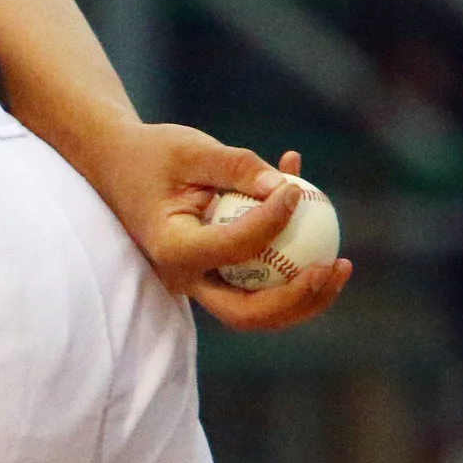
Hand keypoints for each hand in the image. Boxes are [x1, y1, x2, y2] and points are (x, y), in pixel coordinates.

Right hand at [84, 127, 351, 331]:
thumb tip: (287, 189)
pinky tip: (313, 219)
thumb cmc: (153, 153)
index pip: (233, 249)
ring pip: (257, 310)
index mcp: (172, 250)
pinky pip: (259, 282)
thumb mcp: (191, 149)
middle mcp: (183, 278)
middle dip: (297, 298)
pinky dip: (291, 265)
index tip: (293, 191)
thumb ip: (237, 166)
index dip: (274, 223)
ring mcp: (198, 282)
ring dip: (304, 297)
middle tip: (332, 267)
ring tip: (341, 265)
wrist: (120, 166)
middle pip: (246, 313)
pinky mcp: (214, 274)